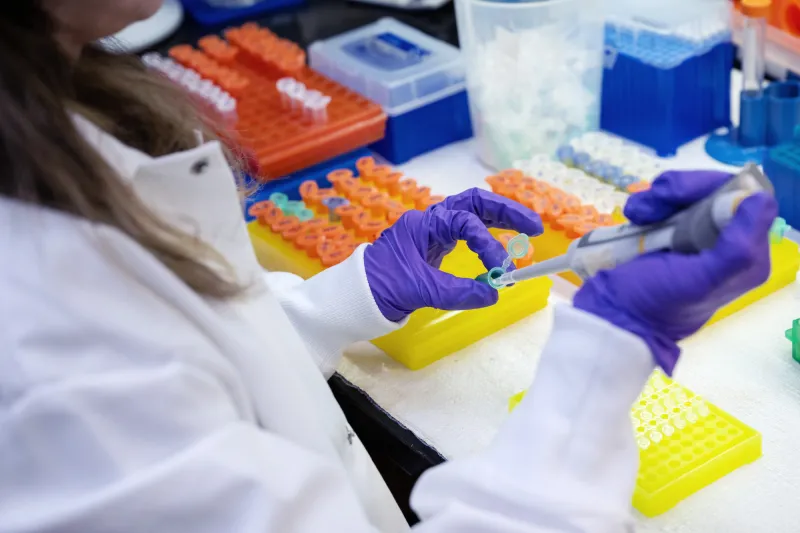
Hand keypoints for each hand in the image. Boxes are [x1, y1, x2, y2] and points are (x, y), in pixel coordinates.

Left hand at [365, 188, 543, 321]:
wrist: (356, 296)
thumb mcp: (419, 290)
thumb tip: (494, 293)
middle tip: (534, 226)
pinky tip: (502, 246)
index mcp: (423, 224)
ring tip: (528, 231)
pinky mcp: (435, 247)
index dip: (488, 244)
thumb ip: (457, 291)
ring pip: (472, 214)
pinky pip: (466, 233)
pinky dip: (487, 235)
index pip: (466, 223)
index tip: (501, 270)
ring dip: (500, 220)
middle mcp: (430, 221)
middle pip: (474, 203)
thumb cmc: (380, 287)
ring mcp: (433, 232)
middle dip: (505, 211)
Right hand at [573, 170, 776, 374]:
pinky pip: (664, 202)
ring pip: (686, 192)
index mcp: (744, 256)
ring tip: (636, 215)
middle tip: (650, 205)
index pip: (744, 198)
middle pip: (713, 189)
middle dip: (679, 191)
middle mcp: (724, 243)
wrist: (612, 317)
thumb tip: (761, 200)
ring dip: (656, 197)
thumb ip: (736, 248)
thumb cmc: (655, 303)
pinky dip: (645, 203)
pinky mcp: (667, 233)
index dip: (712, 188)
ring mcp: (694, 236)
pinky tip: (633, 217)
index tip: (680, 198)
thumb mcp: (699, 280)